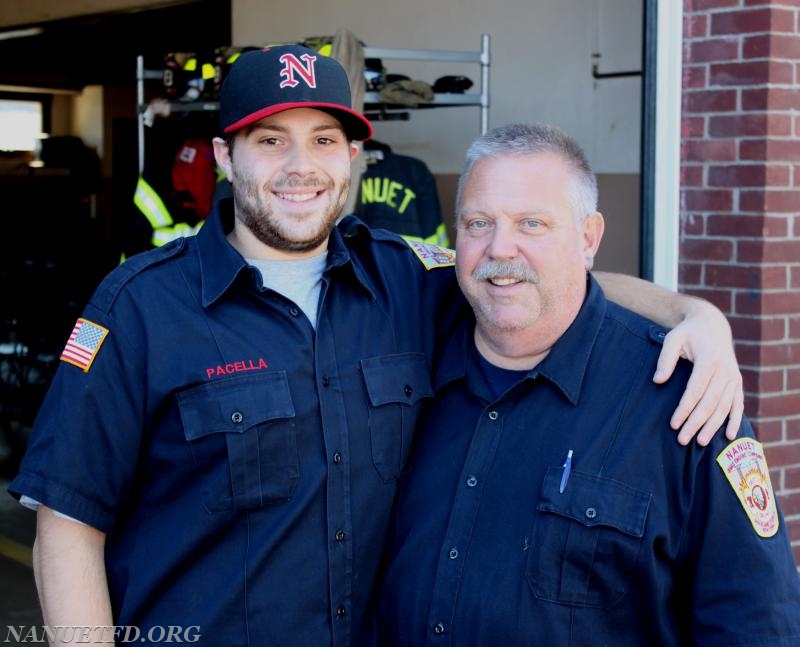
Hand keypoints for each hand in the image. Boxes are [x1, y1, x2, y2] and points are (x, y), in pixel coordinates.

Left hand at [652, 301, 742, 445]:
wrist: (712, 324)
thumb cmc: (688, 333)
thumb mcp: (673, 339)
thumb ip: (665, 359)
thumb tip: (658, 381)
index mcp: (709, 360)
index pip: (695, 391)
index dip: (685, 409)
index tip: (673, 424)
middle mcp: (725, 370)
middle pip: (710, 402)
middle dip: (696, 423)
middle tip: (683, 440)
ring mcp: (733, 376)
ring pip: (724, 406)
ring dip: (713, 426)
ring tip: (700, 442)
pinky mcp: (737, 381)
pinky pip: (738, 403)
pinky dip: (734, 420)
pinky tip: (728, 435)